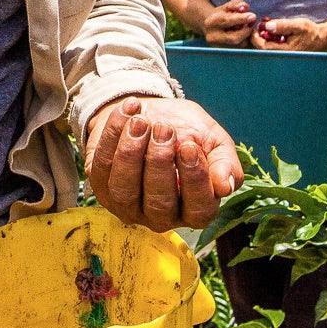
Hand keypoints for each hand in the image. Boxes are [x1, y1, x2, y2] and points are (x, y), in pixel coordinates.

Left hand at [85, 96, 243, 232]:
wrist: (148, 111)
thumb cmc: (185, 131)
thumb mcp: (212, 140)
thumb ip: (224, 161)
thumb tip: (225, 185)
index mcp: (194, 209)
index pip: (199, 209)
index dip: (194, 179)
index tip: (189, 146)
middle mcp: (160, 216)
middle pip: (159, 203)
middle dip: (159, 162)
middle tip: (163, 129)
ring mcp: (128, 205)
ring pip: (125, 190)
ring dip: (131, 153)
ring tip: (140, 122)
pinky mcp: (102, 188)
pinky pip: (101, 167)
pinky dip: (112, 137)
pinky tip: (127, 113)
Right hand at [204, 0, 255, 45]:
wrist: (211, 27)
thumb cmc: (223, 14)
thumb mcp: (228, 5)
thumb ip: (237, 4)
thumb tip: (245, 7)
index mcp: (211, 22)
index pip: (227, 21)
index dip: (241, 19)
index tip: (253, 16)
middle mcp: (212, 37)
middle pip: (234, 38)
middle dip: (247, 31)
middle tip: (253, 23)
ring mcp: (219, 47)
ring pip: (240, 45)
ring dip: (247, 36)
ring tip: (247, 28)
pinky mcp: (226, 53)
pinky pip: (242, 49)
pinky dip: (247, 41)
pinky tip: (246, 35)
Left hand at [251, 16, 326, 50]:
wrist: (322, 38)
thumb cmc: (311, 32)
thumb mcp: (298, 25)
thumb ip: (283, 25)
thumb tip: (267, 26)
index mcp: (286, 51)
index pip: (263, 47)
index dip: (255, 38)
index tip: (253, 27)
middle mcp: (283, 55)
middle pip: (262, 49)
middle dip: (257, 37)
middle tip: (256, 26)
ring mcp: (283, 54)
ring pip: (266, 48)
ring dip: (262, 37)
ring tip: (264, 26)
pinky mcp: (284, 52)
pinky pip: (272, 46)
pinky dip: (268, 38)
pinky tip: (271, 29)